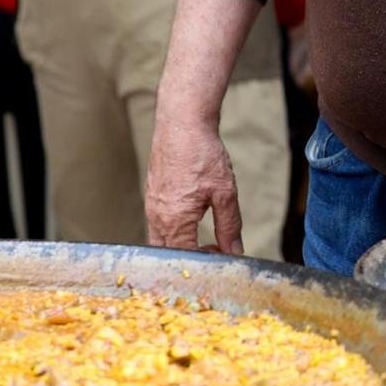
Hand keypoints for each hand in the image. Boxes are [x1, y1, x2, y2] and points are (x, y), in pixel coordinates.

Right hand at [145, 118, 242, 253]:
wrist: (182, 123)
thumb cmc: (202, 154)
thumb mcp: (224, 192)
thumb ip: (229, 226)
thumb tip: (234, 252)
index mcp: (174, 220)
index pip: (185, 258)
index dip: (205, 262)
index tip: (222, 253)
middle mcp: (157, 217)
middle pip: (168, 255)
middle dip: (190, 258)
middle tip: (214, 248)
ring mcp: (150, 206)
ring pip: (160, 241)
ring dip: (181, 244)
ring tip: (205, 235)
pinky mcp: (151, 195)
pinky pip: (157, 224)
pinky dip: (173, 231)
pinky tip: (192, 217)